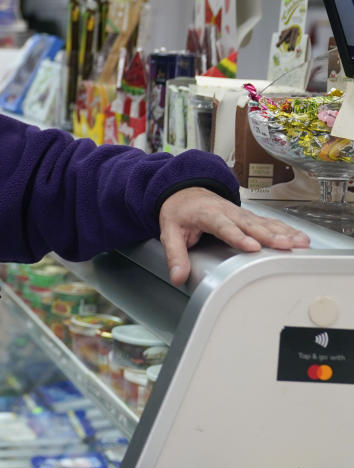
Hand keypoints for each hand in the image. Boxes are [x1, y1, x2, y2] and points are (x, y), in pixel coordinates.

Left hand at [158, 187, 309, 284]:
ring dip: (283, 232)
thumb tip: (178, 276)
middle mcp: (227, 212)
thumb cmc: (179, 211)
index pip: (224, 226)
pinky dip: (285, 229)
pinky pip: (268, 222)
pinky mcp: (248, 216)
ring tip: (299, 243)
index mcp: (207, 214)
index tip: (252, 246)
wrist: (184, 191)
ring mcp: (240, 213)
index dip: (238, 236)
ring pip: (263, 223)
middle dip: (269, 235)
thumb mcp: (169, 232)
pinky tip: (299, 237)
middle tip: (285, 246)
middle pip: (250, 224)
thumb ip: (175, 255)